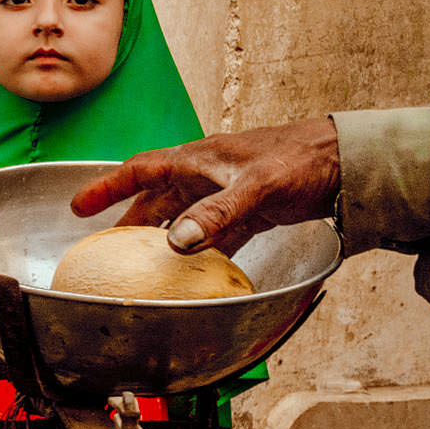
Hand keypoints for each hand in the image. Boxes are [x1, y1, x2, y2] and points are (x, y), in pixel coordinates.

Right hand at [68, 117, 341, 255]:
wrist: (350, 160)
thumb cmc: (303, 158)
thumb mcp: (256, 186)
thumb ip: (216, 214)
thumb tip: (176, 242)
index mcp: (199, 159)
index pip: (141, 171)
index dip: (108, 187)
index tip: (79, 206)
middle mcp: (208, 176)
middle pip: (157, 198)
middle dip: (128, 219)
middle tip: (103, 245)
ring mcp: (229, 194)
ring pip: (185, 218)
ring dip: (164, 239)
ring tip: (141, 262)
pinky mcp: (252, 211)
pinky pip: (217, 234)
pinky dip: (203, 251)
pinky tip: (196, 270)